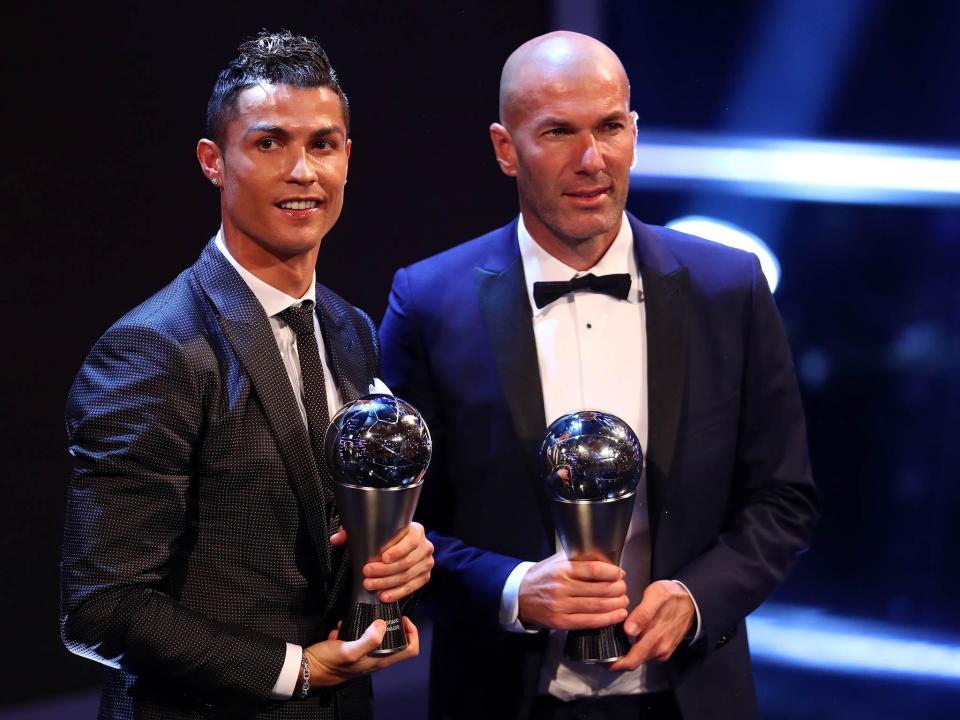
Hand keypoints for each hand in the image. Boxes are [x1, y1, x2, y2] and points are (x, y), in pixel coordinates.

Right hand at [302, 617, 419, 688]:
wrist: (307, 670)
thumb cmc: (330, 662)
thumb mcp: (349, 650)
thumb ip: (368, 639)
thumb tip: (382, 624)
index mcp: (380, 661)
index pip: (410, 650)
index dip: (412, 633)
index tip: (402, 618)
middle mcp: (376, 659)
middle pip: (396, 641)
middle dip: (389, 624)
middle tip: (381, 611)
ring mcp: (364, 655)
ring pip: (375, 636)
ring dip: (366, 625)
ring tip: (356, 618)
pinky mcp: (351, 651)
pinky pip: (357, 636)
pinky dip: (351, 629)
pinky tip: (340, 627)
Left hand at [331, 522, 433, 602]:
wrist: (402, 546)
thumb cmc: (386, 537)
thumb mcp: (371, 531)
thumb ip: (353, 532)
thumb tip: (335, 539)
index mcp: (416, 530)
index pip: (411, 540)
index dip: (398, 550)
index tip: (381, 557)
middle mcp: (425, 546)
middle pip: (407, 561)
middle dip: (385, 570)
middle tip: (366, 573)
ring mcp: (426, 563)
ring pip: (408, 576)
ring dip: (387, 583)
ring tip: (370, 585)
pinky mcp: (424, 577)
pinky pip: (412, 587)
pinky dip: (397, 593)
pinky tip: (383, 596)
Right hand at [518, 552, 628, 629]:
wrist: (519, 596)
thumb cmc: (542, 576)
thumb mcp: (556, 561)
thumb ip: (577, 558)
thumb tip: (605, 558)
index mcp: (562, 569)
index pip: (594, 570)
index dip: (612, 572)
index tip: (620, 573)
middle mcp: (561, 587)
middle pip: (599, 589)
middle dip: (618, 589)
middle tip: (624, 588)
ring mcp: (561, 606)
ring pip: (596, 606)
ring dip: (616, 604)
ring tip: (624, 601)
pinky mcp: (561, 622)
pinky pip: (589, 621)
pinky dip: (607, 619)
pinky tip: (618, 615)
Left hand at [608, 580, 693, 670]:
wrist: (693, 599)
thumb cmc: (671, 595)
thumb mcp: (656, 596)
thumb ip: (642, 614)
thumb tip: (629, 631)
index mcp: (655, 638)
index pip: (631, 660)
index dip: (614, 663)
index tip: (600, 658)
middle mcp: (659, 649)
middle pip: (633, 662)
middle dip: (617, 661)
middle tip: (601, 651)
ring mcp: (663, 651)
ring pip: (639, 658)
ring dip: (626, 654)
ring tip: (611, 641)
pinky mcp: (665, 649)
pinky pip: (646, 654)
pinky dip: (636, 650)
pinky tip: (628, 639)